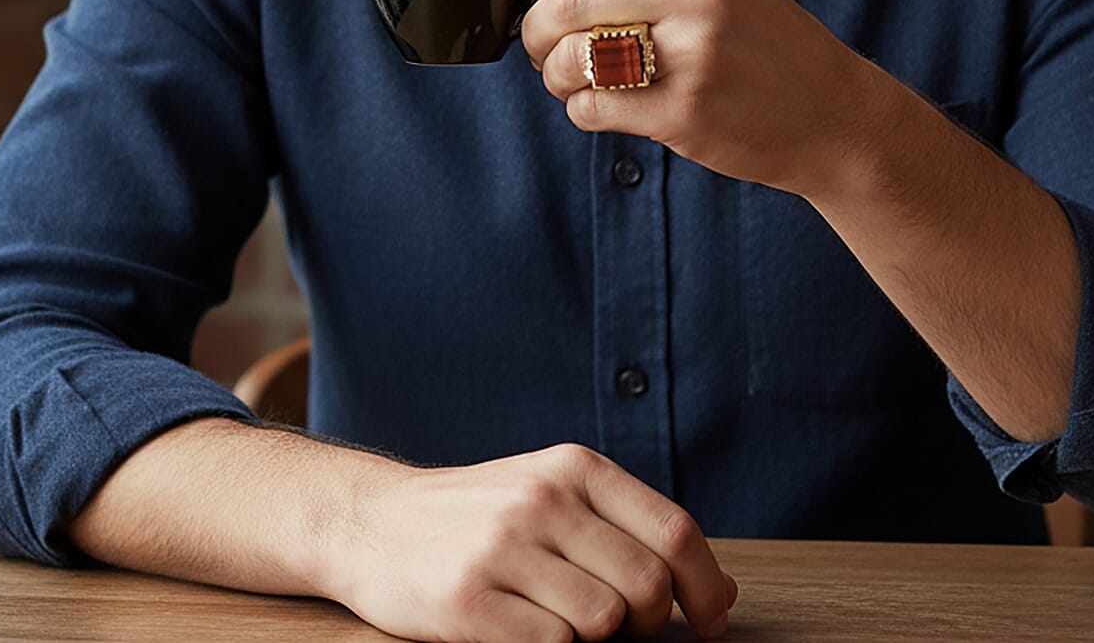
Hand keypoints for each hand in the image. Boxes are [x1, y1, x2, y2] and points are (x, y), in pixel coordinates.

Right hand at [334, 442, 737, 641]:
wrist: (372, 521)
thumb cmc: (478, 515)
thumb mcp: (552, 492)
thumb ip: (628, 528)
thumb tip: (721, 589)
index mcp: (573, 467)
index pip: (674, 531)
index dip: (707, 588)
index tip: (712, 622)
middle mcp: (542, 500)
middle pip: (648, 586)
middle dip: (649, 624)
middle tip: (622, 630)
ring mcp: (504, 550)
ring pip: (604, 623)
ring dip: (595, 640)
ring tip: (558, 620)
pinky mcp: (469, 603)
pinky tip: (520, 626)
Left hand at [521, 0, 868, 193]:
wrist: (832, 112)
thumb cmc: (758, 40)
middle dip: (535, 28)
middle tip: (543, 45)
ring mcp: (694, 53)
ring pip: (570, 56)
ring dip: (552, 73)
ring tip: (569, 78)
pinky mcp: (686, 112)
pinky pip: (591, 107)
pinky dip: (579, 109)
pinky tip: (603, 106)